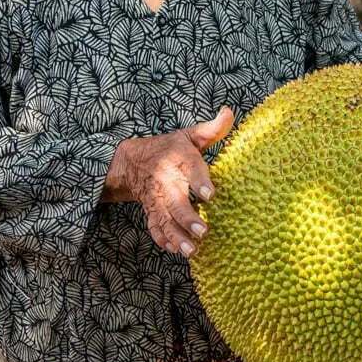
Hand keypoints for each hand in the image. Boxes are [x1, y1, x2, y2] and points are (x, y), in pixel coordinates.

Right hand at [104, 107, 234, 255]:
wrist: (133, 162)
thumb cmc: (170, 149)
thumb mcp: (189, 135)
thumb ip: (211, 129)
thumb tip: (228, 112)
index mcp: (178, 160)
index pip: (190, 168)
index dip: (199, 180)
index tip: (210, 194)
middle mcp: (166, 182)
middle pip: (175, 201)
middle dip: (187, 217)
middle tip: (202, 230)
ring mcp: (157, 200)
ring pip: (165, 220)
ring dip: (177, 236)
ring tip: (192, 250)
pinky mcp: (152, 212)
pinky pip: (155, 228)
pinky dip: (163, 240)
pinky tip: (176, 250)